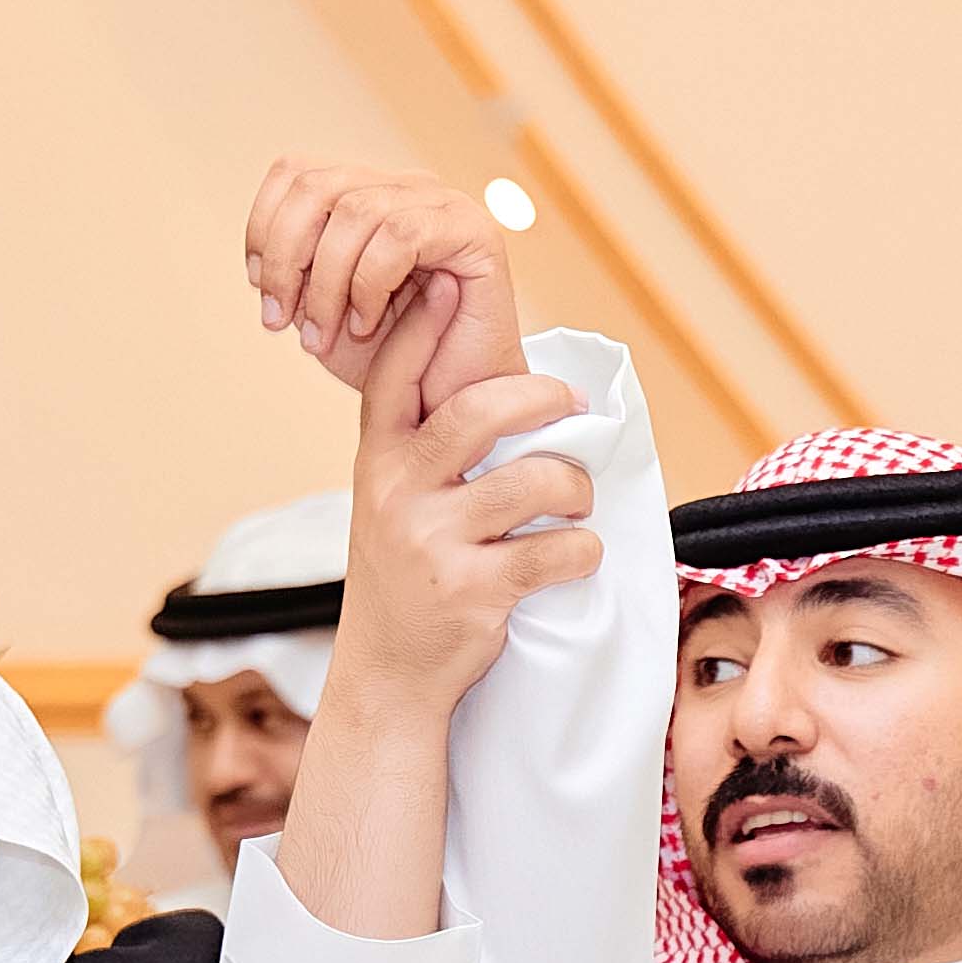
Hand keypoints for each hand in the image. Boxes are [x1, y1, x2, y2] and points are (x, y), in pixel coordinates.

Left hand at [243, 158, 525, 420]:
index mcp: (367, 197)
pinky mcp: (472, 231)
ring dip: (325, 284)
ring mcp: (441, 204)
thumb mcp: (324, 316)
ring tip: (323, 337)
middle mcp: (403, 189)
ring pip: (355, 210)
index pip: (297, 173)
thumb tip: (265, 261)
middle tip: (279, 320)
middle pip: (317, 185)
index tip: (260, 287)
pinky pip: (401, 236)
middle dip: (284, 258)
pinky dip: (368, 283)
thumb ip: (294, 278)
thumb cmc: (395, 361)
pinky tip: (367, 322)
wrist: (454, 404)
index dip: (264, 226)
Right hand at [320, 300, 591, 723]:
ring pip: (534, 481)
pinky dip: (582, 551)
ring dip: (574, 489)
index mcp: (379, 463)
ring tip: (575, 504)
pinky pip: (557, 550)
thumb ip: (425, 450)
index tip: (448, 287)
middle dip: (539, 398)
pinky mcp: (473, 591)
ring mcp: (433, 543)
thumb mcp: (392, 504)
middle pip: (477, 412)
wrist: (388, 674)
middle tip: (570, 405)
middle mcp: (399, 495)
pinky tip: (575, 557)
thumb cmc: (406, 579)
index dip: (421, 326)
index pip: (394, 378)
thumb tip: (496, 383)